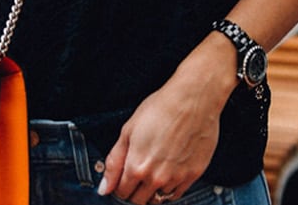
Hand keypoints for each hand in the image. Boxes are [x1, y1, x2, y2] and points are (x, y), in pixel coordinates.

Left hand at [98, 65, 226, 203]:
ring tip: (149, 173)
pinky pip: (176, 195)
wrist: (192, 102)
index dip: (116, 187)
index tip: (118, 182)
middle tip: (132, 178)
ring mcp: (176, 179)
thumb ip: (114, 161)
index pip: (121, 193)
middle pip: (138, 200)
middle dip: (131, 192)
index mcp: (136, 166)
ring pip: (157, 199)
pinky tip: (165, 176)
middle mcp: (156, 177)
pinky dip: (168, 190)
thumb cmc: (160, 110)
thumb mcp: (127, 131)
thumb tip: (105, 186)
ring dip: (150, 192)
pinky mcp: (193, 176)